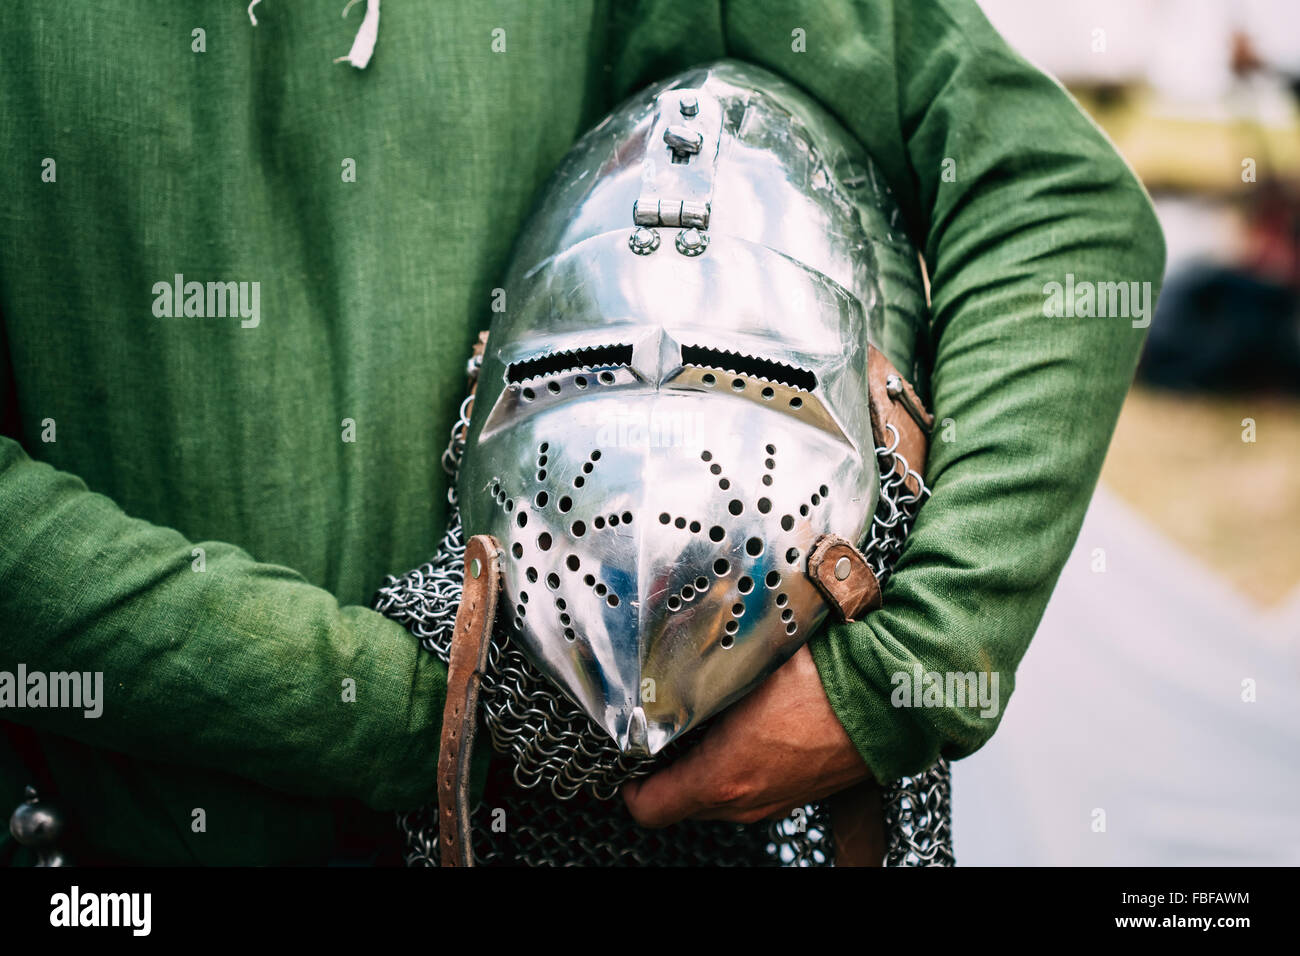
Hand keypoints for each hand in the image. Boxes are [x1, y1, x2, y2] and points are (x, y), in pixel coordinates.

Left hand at [621, 644, 870, 826]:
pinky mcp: (799, 792)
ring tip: (710, 717)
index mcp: (721, 781)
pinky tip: (750, 721)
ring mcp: (775, 802)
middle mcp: (746, 803)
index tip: (632, 750)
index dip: (631, 782)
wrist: (886, 695)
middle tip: (667, 725)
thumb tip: (667, 677)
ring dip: (707, 763)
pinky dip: (742, 762)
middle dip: (669, 768)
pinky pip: (754, 785)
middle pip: (683, 801)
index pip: (648, 808)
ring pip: (719, 794)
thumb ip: (696, 684)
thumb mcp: (741, 674)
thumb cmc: (820, 683)